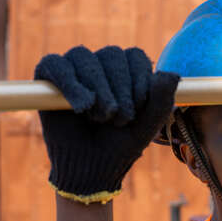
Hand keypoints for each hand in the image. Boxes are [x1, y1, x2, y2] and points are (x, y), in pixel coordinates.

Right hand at [34, 45, 179, 203]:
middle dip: (119, 88)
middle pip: (112, 54)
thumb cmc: (121, 144)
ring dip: (97, 88)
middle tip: (119, 119)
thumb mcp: (147, 125)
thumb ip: (162, 101)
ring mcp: (75, 68)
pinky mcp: (48, 77)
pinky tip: (82, 105)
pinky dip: (70, 83)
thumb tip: (173, 74)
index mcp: (127, 72)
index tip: (139, 107)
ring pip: (84, 56)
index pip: (135, 56)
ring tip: (100, 117)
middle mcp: (101, 65)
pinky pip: (57, 64)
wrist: (92, 166)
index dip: (140, 80)